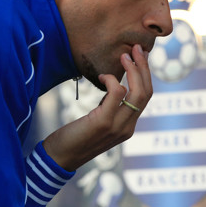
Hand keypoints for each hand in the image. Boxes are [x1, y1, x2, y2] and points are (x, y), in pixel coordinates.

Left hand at [43, 44, 151, 170]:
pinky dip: (111, 80)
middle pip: (147, 93)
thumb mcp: (97, 120)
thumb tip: (114, 87)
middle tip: (137, 49)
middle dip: (144, 68)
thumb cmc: (74, 137)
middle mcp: (127, 128)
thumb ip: (108, 107)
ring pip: (138, 93)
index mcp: (128, 127)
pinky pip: (117, 94)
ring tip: (124, 56)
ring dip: (133, 70)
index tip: (139, 57)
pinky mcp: (103, 122)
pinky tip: (101, 76)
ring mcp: (117, 127)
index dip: (145, 75)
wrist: (58, 158)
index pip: (146, 97)